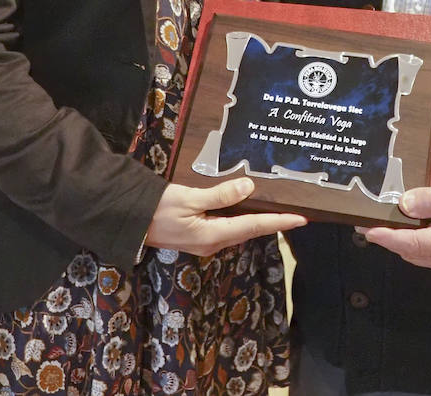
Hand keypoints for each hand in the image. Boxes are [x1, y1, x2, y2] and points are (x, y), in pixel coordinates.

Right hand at [146, 178, 306, 256]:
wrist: (128, 222)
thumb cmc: (156, 208)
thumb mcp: (188, 197)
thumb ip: (220, 194)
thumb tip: (249, 187)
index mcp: (213, 235)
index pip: (254, 226)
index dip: (280, 222)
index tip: (302, 219)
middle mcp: (213, 243)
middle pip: (250, 231)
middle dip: (273, 223)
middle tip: (295, 213)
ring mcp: (205, 243)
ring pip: (240, 230)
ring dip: (258, 221)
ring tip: (278, 211)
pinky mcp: (198, 238)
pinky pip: (228, 228)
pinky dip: (242, 219)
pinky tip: (247, 208)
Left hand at [361, 172, 430, 270]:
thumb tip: (405, 204)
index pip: (414, 244)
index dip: (389, 237)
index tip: (369, 229)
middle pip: (409, 249)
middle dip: (386, 237)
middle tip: (363, 219)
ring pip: (410, 250)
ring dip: (393, 237)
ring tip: (374, 220)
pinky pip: (417, 248)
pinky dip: (403, 238)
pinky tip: (394, 224)